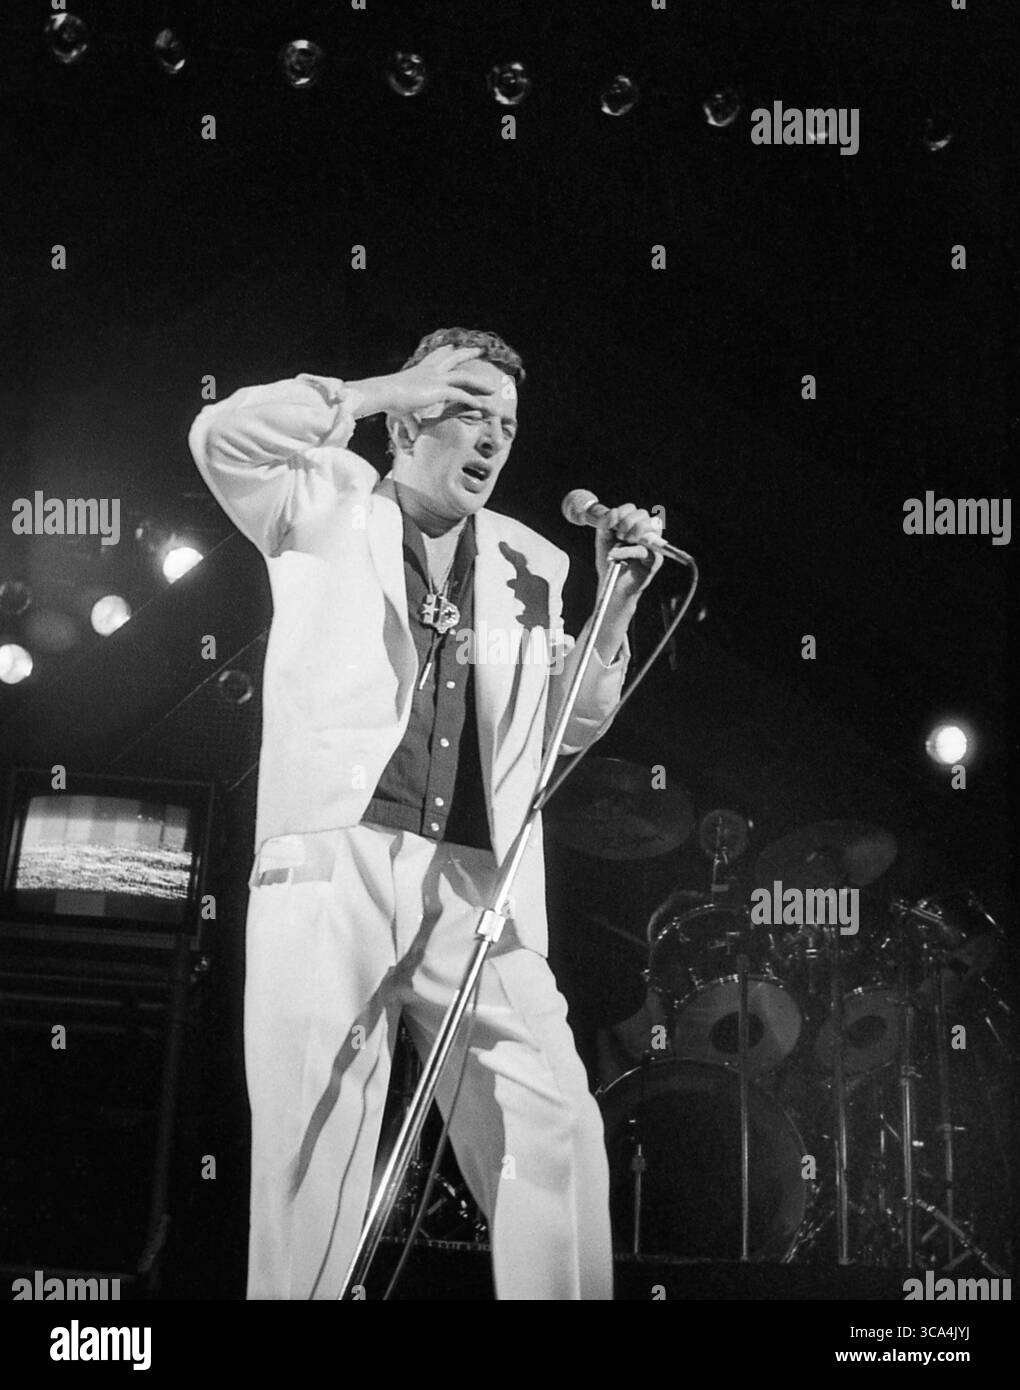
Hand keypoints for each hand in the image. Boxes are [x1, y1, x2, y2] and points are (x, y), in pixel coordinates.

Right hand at [351, 345, 489, 418]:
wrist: (384, 393)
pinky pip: (461, 395)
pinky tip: (482, 406)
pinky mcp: (439, 389)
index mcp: (420, 371)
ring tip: (492, 389)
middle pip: (453, 358)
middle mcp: (430, 371)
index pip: (435, 357)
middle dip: (467, 354)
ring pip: (464, 377)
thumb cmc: (389, 400)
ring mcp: (436, 378)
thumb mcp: (402, 410)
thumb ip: (411, 422)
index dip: (444, 351)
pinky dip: (472, 401)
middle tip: (479, 350)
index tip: (452, 346)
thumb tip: (413, 436)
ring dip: (479, 383)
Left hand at [594, 503, 665, 600]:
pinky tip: (617, 554)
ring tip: (621, 541)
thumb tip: (613, 513)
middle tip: (618, 535)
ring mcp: (652, 545)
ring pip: (652, 526)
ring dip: (635, 530)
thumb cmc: (610, 560)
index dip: (621, 512)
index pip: (632, 509)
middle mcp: (645, 532)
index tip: (610, 523)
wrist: (613, 583)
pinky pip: (646, 549)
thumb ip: (606, 524)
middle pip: (643, 514)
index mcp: (633, 525)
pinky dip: (630, 550)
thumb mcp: (603, 539)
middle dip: (628, 522)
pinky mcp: (655, 560)